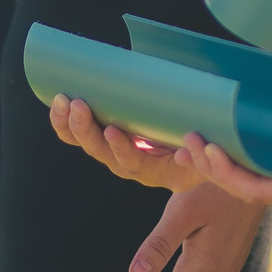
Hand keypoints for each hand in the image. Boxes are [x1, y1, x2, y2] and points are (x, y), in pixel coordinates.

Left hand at [50, 95, 202, 191]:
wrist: (201, 156)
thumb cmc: (209, 152)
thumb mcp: (212, 157)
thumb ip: (202, 156)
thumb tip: (186, 153)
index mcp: (157, 170)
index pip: (135, 165)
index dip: (123, 150)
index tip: (114, 131)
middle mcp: (134, 165)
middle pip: (105, 155)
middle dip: (88, 130)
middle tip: (79, 106)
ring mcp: (119, 152)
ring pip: (90, 145)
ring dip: (72, 125)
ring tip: (63, 101)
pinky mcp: (109, 139)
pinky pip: (83, 136)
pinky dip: (68, 123)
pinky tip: (59, 105)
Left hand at [185, 68, 271, 210]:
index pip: (253, 189)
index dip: (226, 171)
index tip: (207, 147)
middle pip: (241, 187)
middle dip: (211, 165)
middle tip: (187, 138)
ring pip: (249, 182)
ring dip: (219, 166)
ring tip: (192, 143)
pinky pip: (264, 173)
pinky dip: (241, 162)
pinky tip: (226, 143)